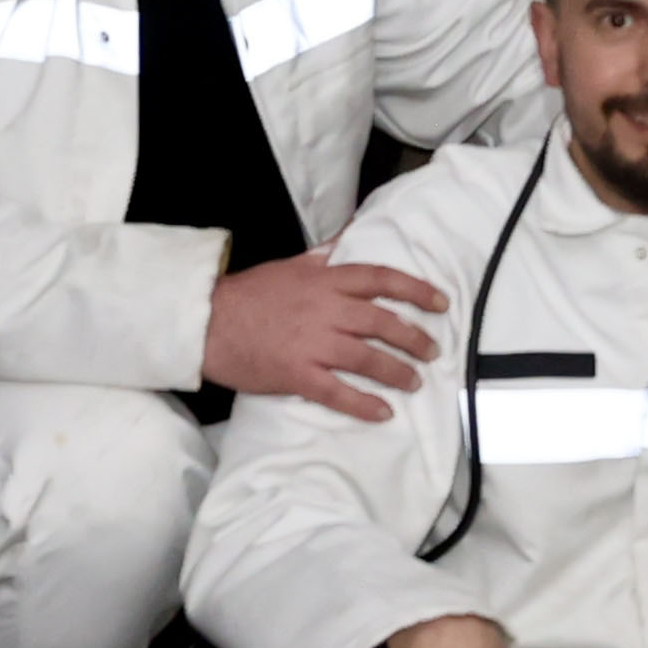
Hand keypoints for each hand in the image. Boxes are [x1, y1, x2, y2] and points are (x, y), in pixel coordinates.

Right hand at [205, 248, 449, 417]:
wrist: (206, 322)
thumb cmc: (249, 294)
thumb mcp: (290, 264)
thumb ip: (325, 255)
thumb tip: (350, 235)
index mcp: (326, 281)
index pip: (382, 279)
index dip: (417, 290)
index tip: (441, 302)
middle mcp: (326, 310)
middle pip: (383, 321)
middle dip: (414, 337)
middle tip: (432, 350)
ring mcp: (312, 343)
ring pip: (367, 358)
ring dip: (397, 371)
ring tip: (415, 382)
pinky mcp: (296, 374)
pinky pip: (337, 392)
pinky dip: (363, 404)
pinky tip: (383, 412)